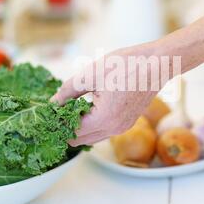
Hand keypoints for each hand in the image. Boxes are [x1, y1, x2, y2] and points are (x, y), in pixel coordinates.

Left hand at [51, 42, 170, 145]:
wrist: (158, 63)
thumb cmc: (127, 65)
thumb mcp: (92, 73)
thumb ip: (69, 90)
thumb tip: (53, 102)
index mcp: (104, 119)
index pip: (71, 133)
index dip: (55, 125)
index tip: (45, 116)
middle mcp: (114, 129)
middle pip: (80, 140)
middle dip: (64, 129)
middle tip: (53, 113)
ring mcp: (122, 128)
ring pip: (91, 137)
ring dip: (78, 127)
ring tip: (66, 109)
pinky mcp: (127, 122)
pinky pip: (102, 130)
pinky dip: (90, 124)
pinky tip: (84, 107)